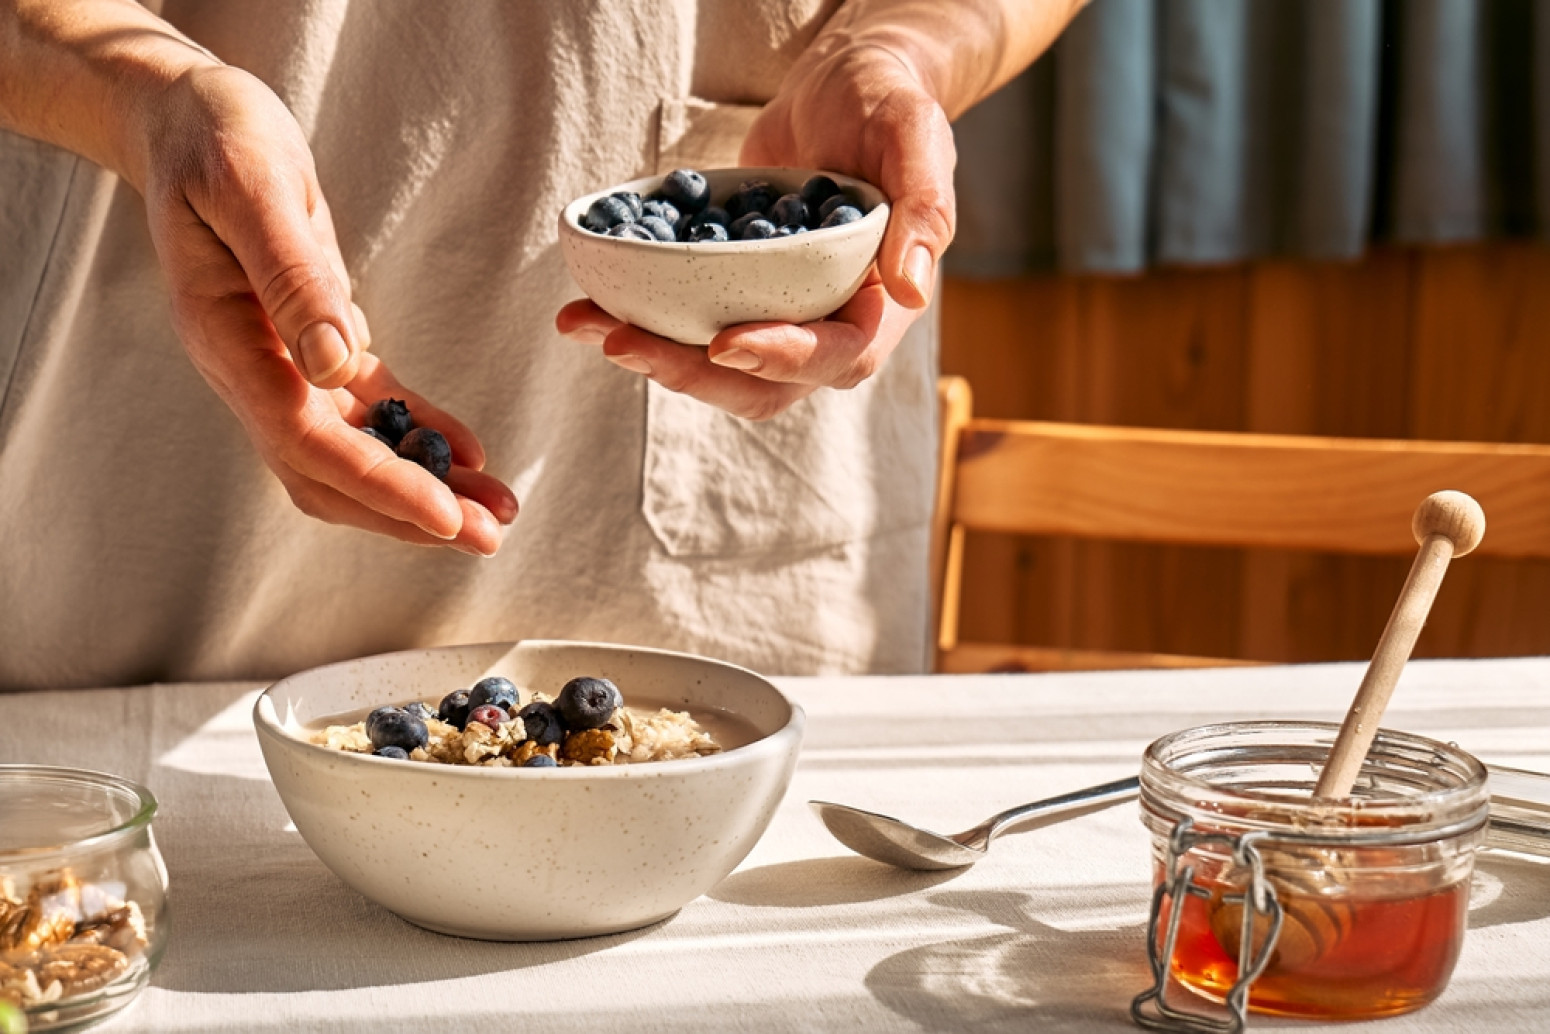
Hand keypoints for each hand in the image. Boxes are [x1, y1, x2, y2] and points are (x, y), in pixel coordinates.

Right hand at [137, 64, 515, 552]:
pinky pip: (370, 406)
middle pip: (330, 471)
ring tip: (496, 509)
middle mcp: (250, 369)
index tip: (446, 515)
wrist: (188, 121)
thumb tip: (334, 363)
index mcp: (227, 340)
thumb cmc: (215, 140)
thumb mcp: (253, 190)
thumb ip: (291, 278)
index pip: (306, 440)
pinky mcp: (312, 343)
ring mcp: (280, 363)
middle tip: (489, 536)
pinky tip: (470, 452)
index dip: (379, 484)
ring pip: (353, 452)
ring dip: (423, 484)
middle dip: (409, 512)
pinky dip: (418, 432)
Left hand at [557, 42, 955, 419]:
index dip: (783, 357)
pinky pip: (687, 323)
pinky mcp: (733, 293)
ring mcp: (776, 314)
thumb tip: (910, 288)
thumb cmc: (890, 104)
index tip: (723, 342)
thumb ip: (925, 208)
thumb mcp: (917, 137)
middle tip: (624, 343)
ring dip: (652, 355)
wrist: (844, 85)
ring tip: (586, 324)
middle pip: (763, 383)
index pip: (838, 356)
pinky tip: (586, 304)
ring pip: (715, 365)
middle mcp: (827, 324)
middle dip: (691, 374)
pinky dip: (637, 318)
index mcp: (880, 306)